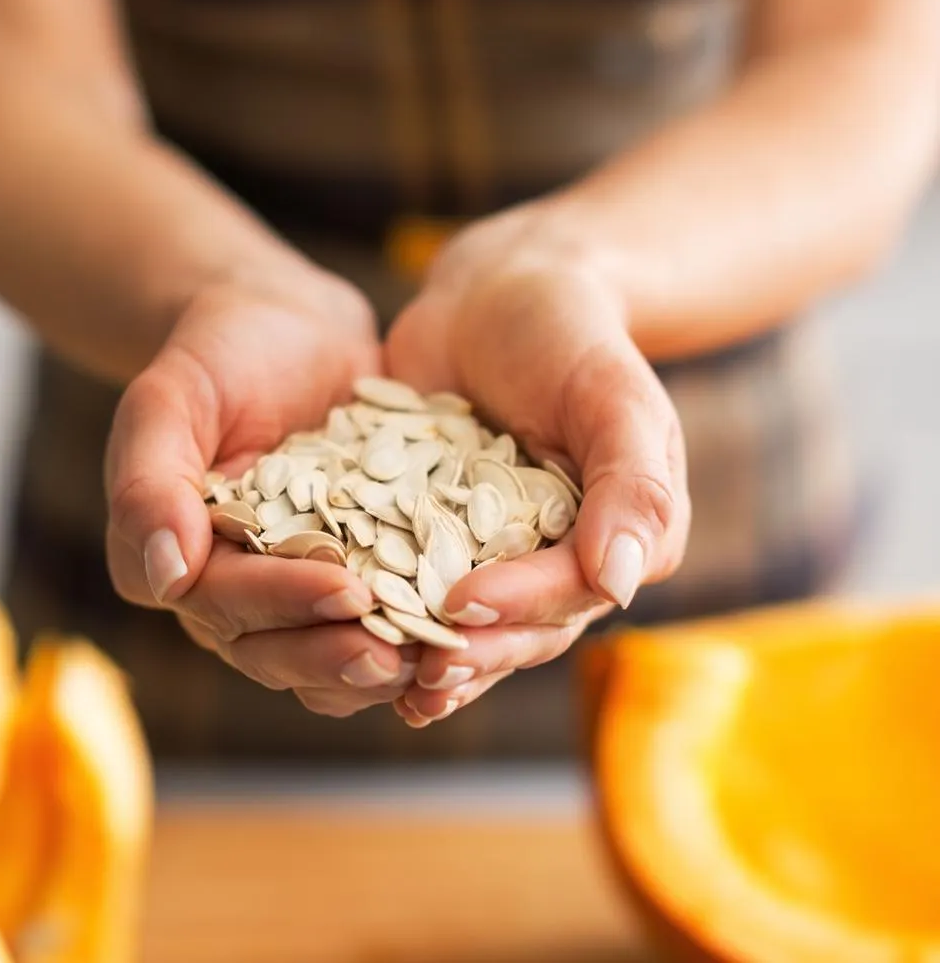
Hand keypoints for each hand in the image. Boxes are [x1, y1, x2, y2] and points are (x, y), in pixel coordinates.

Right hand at [105, 276, 419, 717]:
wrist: (286, 325)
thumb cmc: (216, 353)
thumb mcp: (169, 399)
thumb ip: (150, 483)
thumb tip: (165, 577)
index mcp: (180, 562)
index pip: (227, 604)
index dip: (286, 603)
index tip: (345, 589)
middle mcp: (234, 590)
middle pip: (278, 649)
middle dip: (337, 653)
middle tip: (400, 653)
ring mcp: (297, 585)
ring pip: (327, 652)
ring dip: (377, 665)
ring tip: (436, 658)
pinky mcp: (357, 568)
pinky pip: (379, 618)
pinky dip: (414, 630)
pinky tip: (462, 625)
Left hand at [385, 201, 690, 725]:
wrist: (494, 292)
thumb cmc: (568, 332)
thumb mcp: (611, 392)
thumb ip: (631, 484)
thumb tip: (622, 584)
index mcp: (618, 534)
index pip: (572, 591)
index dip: (521, 607)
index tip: (463, 607)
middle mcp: (560, 555)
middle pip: (520, 627)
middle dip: (472, 655)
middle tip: (418, 679)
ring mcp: (495, 549)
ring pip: (469, 624)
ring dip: (431, 658)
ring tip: (386, 685)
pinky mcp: (434, 533)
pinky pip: (414, 581)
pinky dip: (389, 613)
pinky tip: (346, 635)